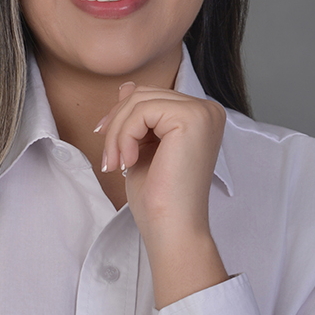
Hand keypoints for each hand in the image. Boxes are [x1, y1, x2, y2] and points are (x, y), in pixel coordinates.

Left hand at [95, 83, 229, 305]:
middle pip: (143, 93)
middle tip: (109, 158)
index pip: (150, 95)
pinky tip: (128, 161)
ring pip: (139, 100)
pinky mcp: (191, 118)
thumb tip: (127, 86)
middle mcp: (208, 110)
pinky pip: (141, 111)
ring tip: (116, 163)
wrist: (172, 229)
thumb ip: (139, 114)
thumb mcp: (143, 145)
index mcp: (200, 115)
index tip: (107, 141)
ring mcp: (202, 112)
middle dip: (117, 123)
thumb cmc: (159, 196)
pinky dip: (124, 136)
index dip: (122, 116)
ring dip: (117, 133)